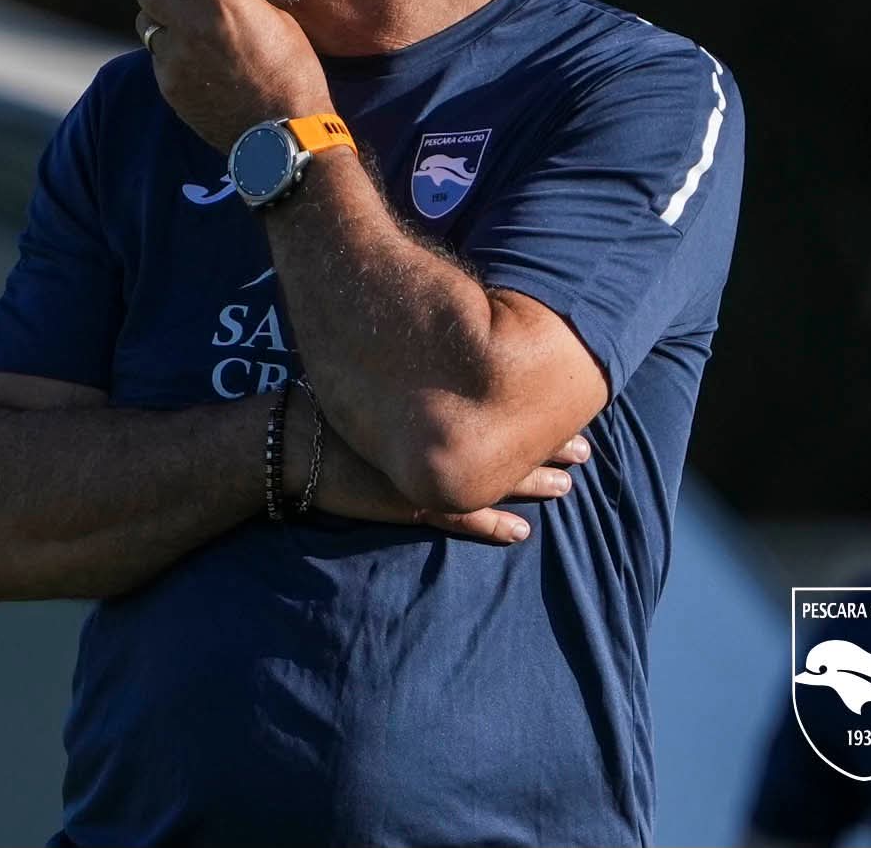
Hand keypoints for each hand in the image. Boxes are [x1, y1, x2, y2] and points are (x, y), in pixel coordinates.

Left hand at [134, 0, 332, 152]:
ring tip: (185, 27)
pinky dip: (169, 51)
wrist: (283, 133)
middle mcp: (190, 26)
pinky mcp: (168, 86)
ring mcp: (174, 59)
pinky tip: (194, 59)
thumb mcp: (276, 18)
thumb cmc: (292, 72)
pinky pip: (156, 55)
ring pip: (144, 22)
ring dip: (160, 18)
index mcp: (221, 2)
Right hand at [283, 387, 587, 543]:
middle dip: (548, 444)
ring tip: (566, 485)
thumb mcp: (379, 369)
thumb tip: (452, 338)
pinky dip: (493, 527)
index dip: (539, 405)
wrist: (286, 441)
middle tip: (583, 447)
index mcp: (434, 398)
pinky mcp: (409, 503)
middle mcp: (437, 435)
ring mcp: (426, 473)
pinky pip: (462, 519)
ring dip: (534, 484)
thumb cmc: (328, 397)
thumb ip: (417, 360)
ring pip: (495, 481)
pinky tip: (521, 532)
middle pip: (508, 439)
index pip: (501, 401)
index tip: (570, 402)